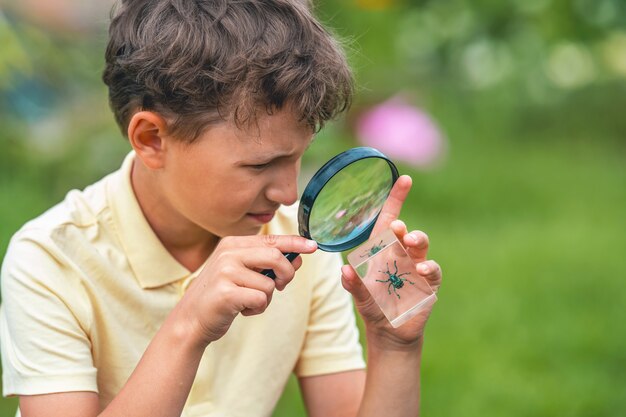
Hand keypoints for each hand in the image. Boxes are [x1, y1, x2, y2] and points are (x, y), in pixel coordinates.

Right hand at [178, 235, 317, 346]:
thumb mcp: (243, 273)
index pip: (271, 239)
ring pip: (269, 283)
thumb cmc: (222, 296)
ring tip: (247, 302)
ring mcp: (225, 272)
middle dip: (286, 274)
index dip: (295, 243)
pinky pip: (260, 299)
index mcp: (232, 244)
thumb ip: (267, 263)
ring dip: (266, 298)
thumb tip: (298, 257)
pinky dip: (257, 308)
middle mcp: (228, 253)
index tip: (313, 246)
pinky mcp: (226, 292)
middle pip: (275, 257)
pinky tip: (241, 310)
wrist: (191, 320)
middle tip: (281, 286)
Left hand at [341, 175, 441, 348]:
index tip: (404, 179)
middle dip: (402, 226)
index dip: (396, 200)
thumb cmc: (373, 307)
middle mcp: (402, 254)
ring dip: (416, 241)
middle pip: (406, 231)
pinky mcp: (429, 283)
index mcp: (383, 250)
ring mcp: (417, 267)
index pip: (389, 219)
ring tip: (408, 242)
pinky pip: (431, 270)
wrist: (389, 331)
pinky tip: (418, 270)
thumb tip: (344, 270)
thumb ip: (354, 285)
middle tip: (396, 228)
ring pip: (421, 246)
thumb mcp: (360, 296)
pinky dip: (427, 268)